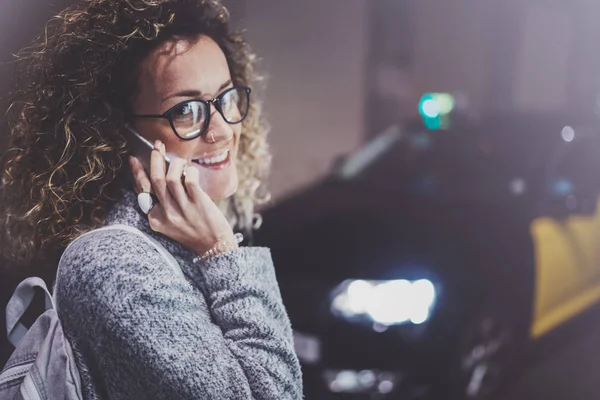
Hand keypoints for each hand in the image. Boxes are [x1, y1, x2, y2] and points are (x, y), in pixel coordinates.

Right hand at [129, 140, 235, 254]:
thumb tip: (164, 176)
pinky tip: (192, 171)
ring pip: (171, 177)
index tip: (133, 159)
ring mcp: (182, 209)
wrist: (214, 248)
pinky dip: (189, 171)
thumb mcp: (171, 224)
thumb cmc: (195, 233)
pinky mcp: (198, 203)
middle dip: (155, 158)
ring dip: (175, 163)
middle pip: (155, 180)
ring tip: (180, 161)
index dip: (137, 173)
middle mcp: (167, 214)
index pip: (143, 191)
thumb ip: (165, 205)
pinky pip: (189, 179)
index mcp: (156, 219)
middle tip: (157, 145)